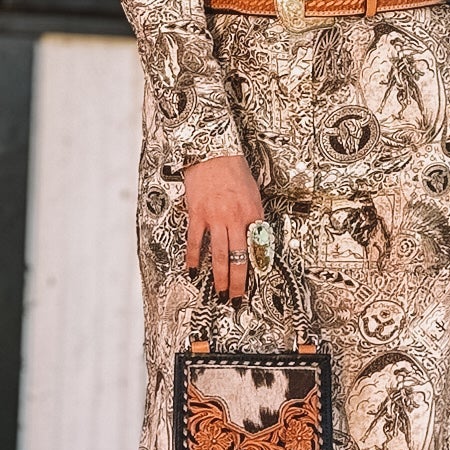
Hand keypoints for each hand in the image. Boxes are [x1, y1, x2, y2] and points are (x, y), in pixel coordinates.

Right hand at [183, 151, 264, 301]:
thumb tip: (255, 239)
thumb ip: (253, 217)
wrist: (212, 152)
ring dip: (219, 276)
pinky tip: (193, 269)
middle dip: (237, 281)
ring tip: (219, 291)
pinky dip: (194, 257)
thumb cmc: (234, 170)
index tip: (254, 282)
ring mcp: (215, 217)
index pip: (257, 247)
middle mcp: (235, 218)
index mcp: (252, 213)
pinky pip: (195, 241)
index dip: (256, 268)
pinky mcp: (197, 214)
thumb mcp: (253, 193)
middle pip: (238, 257)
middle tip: (235, 296)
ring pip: (219, 254)